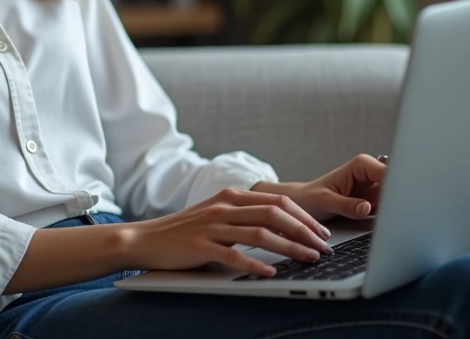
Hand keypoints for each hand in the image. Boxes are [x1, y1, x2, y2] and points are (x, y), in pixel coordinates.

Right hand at [118, 187, 332, 277]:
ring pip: (260, 233)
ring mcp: (212, 225)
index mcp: (231, 196)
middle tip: (323, 246)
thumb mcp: (217, 215)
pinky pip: (233, 255)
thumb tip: (282, 227)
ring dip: (289, 246)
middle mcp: (224, 207)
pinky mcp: (200, 246)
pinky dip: (255, 263)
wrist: (145, 239)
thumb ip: (244, 216)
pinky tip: (269, 273)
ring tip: (308, 258)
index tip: (322, 231)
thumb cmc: (185, 231)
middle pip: (274, 213)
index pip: (277, 200)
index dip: (304, 216)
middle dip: (304, 230)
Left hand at [253, 154, 387, 220]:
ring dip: (396, 209)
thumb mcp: (325, 202)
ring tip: (395, 221)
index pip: (388, 173)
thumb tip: (366, 208)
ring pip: (396, 197)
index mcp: (361, 165)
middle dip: (400, 197)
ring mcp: (375, 189)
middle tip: (400, 214)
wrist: (303, 205)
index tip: (399, 202)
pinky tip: (390, 224)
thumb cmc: (310, 198)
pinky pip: (389, 209)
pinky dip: (390, 217)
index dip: (396, 186)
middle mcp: (371, 174)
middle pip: (396, 184)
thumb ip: (346, 205)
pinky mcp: (375, 203)